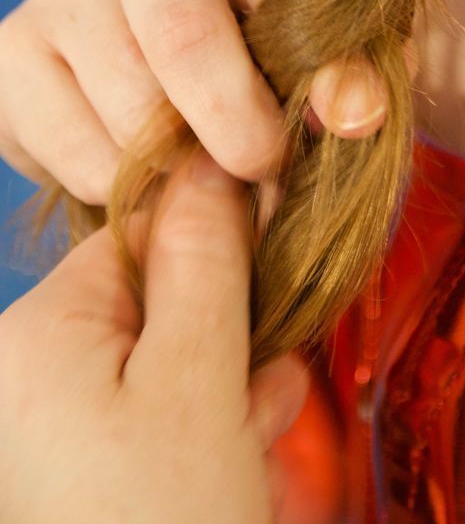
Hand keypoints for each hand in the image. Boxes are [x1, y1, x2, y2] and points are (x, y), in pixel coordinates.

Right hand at [0, 0, 396, 205]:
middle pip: (187, 42)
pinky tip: (146, 167)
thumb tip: (359, 114)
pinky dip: (126, 190)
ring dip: (184, 171)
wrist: (145, 38)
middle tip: (266, 170)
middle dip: (240, 130)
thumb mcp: (310, 26)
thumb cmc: (249, 33)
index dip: (322, 67)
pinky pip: (78, 156)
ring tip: (209, 170)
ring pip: (130, 113)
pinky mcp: (11, 51)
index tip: (352, 126)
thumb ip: (349, 58)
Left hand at [0, 148, 314, 523]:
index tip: (275, 279)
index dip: (218, 249)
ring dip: (221, 387)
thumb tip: (213, 157)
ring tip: (252, 442)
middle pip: (154, 301)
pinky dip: (194, 429)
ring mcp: (43, 428)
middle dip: (226, 334)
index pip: (141, 233)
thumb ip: (207, 263)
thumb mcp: (200, 383)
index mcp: (36, 332)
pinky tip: (233, 464)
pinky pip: (140, 418)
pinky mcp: (68, 471)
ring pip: (158, 364)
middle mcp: (24, 371)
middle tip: (267, 388)